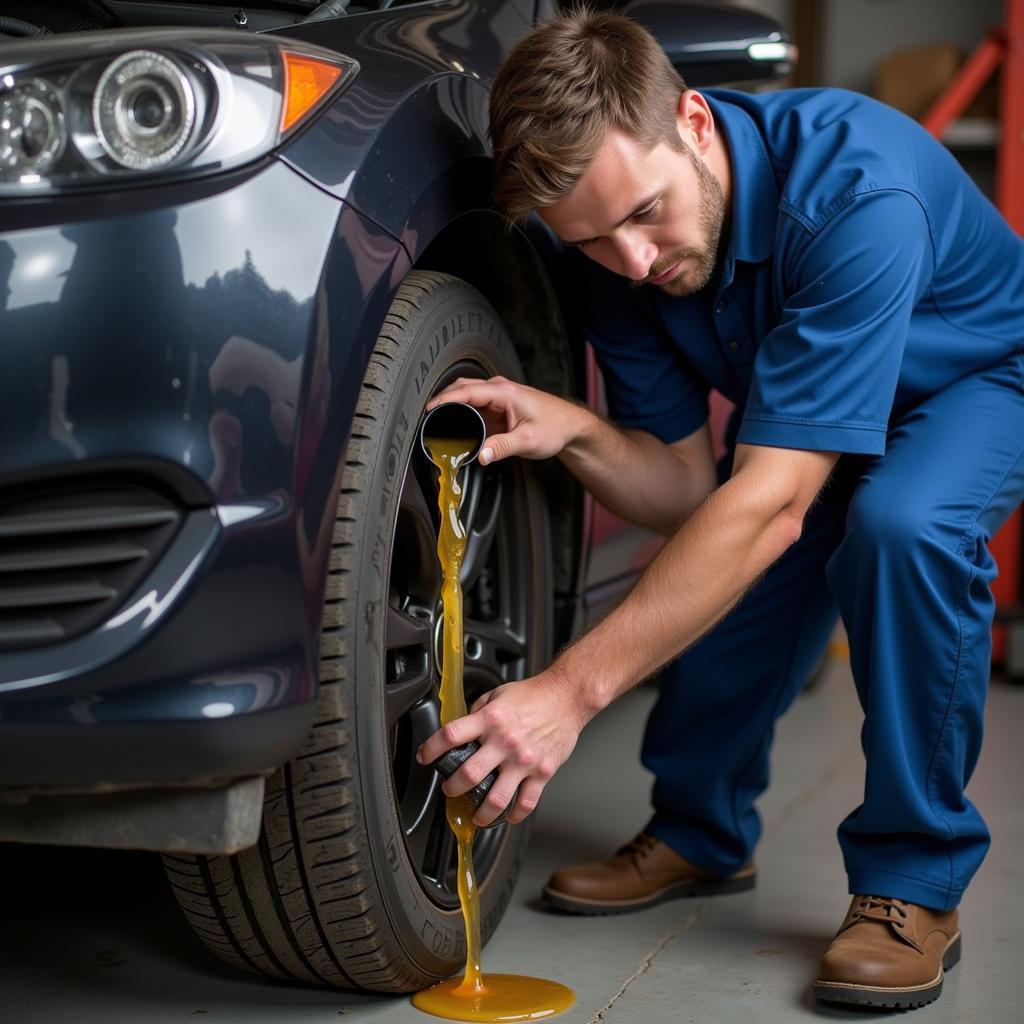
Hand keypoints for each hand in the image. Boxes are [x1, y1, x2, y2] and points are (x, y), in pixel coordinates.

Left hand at [416, 670, 589, 825]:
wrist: (567, 697)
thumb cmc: (534, 695)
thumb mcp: (498, 694)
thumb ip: (478, 712)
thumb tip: (462, 727)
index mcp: (490, 719)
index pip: (451, 735)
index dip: (431, 749)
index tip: (425, 757)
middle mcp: (505, 741)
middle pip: (468, 774)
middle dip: (452, 788)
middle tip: (450, 790)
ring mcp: (524, 760)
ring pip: (496, 798)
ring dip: (481, 813)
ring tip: (476, 816)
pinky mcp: (542, 772)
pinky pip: (527, 802)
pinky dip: (515, 815)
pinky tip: (509, 816)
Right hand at [426, 377, 587, 465]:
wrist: (570, 426)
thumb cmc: (555, 427)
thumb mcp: (528, 441)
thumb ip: (502, 447)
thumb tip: (481, 455)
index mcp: (504, 392)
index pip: (466, 391)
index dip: (444, 399)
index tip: (429, 410)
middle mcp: (499, 389)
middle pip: (461, 389)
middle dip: (442, 401)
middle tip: (427, 419)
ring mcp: (497, 397)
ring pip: (466, 396)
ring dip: (451, 406)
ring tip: (437, 423)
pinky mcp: (497, 407)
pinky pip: (474, 407)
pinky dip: (462, 414)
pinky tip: (456, 427)